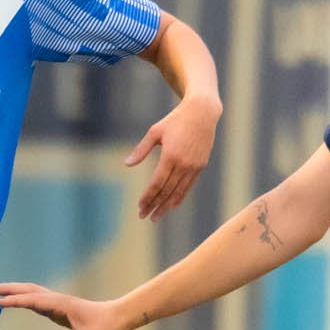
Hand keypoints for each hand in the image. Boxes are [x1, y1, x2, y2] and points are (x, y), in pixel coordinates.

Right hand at [0, 283, 133, 329]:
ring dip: (14, 290)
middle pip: (28, 290)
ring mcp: (57, 301)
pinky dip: (22, 297)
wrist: (118, 316)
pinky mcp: (58, 307)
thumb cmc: (104, 328)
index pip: (33, 299)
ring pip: (31, 291)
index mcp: (61, 304)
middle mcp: (57, 299)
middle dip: (8, 289)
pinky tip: (15, 301)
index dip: (14, 300)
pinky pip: (36, 299)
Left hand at [125, 93, 219, 220]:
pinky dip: (180, 197)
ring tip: (156, 216)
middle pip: (166, 191)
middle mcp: (183, 164)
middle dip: (154, 205)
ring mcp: (194, 166)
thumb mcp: (155, 132)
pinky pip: (189, 186)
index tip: (140, 206)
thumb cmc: (175, 120)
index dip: (148, 197)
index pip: (157, 183)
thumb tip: (127, 164)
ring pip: (178, 192)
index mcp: (170, 155)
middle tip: (144, 216)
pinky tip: (172, 205)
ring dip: (166, 206)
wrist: (202, 113)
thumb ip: (141, 150)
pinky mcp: (201, 166)